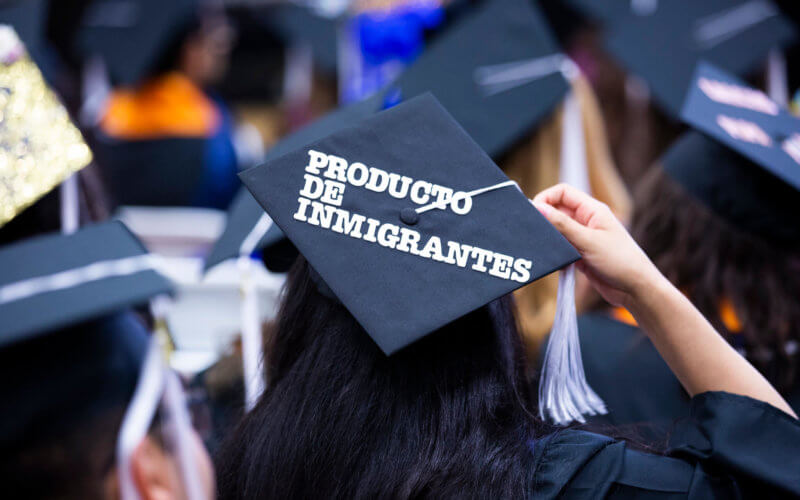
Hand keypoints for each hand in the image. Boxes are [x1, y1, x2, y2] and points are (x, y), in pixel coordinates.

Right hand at [532, 184, 663, 308]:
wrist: (635, 289)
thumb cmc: (620, 261)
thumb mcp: (588, 240)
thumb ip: (562, 225)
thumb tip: (538, 208)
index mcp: (592, 210)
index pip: (562, 192)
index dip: (546, 198)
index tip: (533, 212)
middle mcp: (586, 221)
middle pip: (557, 210)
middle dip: (544, 218)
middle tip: (533, 231)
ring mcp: (583, 238)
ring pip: (557, 230)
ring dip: (549, 237)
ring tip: (543, 247)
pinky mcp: (580, 254)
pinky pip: (561, 247)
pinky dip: (554, 252)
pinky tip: (553, 260)